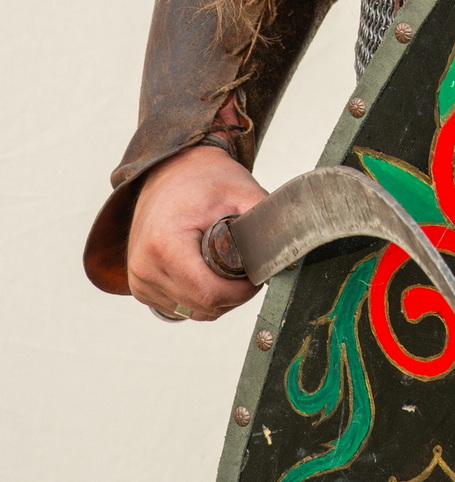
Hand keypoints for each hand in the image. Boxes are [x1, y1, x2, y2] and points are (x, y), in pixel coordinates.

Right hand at [127, 146, 267, 320]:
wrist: (170, 170)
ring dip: (217, 298)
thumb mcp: (241, 192)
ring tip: (226, 264)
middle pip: (203, 307)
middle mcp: (144, 267)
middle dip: (233, 295)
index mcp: (163, 245)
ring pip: (193, 312)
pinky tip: (208, 270)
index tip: (258, 275)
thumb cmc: (203, 179)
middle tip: (247, 267)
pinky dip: (199, 296)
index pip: (209, 294)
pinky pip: (179, 307)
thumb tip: (288, 253)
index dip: (242, 292)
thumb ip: (266, 221)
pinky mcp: (141, 286)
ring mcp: (139, 279)